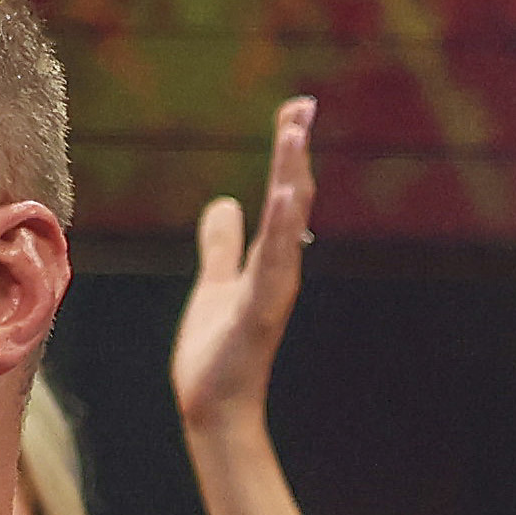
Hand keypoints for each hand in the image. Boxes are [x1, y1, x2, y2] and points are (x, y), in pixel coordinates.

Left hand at [168, 96, 314, 443]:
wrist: (214, 408)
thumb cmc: (217, 354)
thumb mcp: (215, 285)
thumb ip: (222, 246)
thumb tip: (223, 204)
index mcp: (270, 260)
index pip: (283, 194)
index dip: (288, 153)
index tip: (295, 109)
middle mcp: (279, 270)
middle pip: (291, 200)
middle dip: (294, 153)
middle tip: (301, 106)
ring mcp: (272, 291)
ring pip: (286, 225)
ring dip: (290, 178)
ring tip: (294, 135)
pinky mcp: (258, 313)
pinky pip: (271, 265)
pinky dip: (279, 229)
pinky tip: (282, 195)